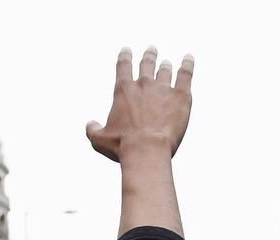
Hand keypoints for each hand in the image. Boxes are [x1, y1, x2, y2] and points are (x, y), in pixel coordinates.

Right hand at [86, 46, 193, 163]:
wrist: (146, 150)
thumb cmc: (122, 146)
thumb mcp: (99, 139)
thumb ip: (92, 129)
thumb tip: (90, 125)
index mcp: (123, 90)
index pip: (123, 65)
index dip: (125, 56)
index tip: (127, 50)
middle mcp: (143, 84)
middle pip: (146, 64)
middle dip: (148, 56)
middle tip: (151, 51)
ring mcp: (163, 88)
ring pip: (165, 70)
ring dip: (165, 66)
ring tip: (166, 63)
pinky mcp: (181, 96)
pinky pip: (185, 74)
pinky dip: (187, 65)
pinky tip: (189, 58)